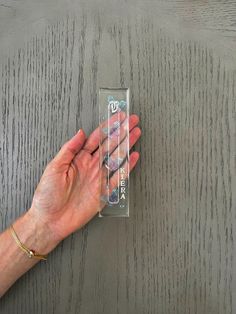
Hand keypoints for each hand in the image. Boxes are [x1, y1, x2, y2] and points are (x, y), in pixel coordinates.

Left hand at [28, 113, 140, 244]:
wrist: (50, 220)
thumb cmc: (47, 195)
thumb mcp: (54, 168)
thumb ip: (69, 150)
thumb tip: (80, 132)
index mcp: (78, 159)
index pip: (96, 138)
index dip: (108, 127)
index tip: (118, 116)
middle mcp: (91, 166)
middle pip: (110, 145)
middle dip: (121, 132)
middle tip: (133, 120)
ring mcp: (99, 178)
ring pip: (116, 158)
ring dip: (126, 146)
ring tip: (136, 133)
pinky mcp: (104, 192)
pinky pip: (118, 178)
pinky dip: (127, 168)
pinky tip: (134, 157)